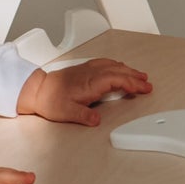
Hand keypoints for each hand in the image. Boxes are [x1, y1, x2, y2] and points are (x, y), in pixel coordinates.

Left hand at [17, 57, 151, 125]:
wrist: (37, 90)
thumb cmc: (50, 101)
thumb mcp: (67, 113)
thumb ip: (84, 116)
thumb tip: (97, 120)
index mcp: (90, 83)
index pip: (116, 80)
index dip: (132, 83)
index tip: (143, 88)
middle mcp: (90, 74)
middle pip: (118, 71)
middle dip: (135, 76)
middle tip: (148, 83)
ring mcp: (87, 70)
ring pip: (112, 65)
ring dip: (127, 69)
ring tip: (139, 75)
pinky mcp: (83, 69)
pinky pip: (105, 63)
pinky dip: (116, 64)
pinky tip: (119, 66)